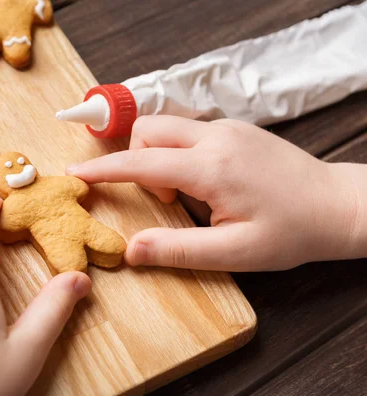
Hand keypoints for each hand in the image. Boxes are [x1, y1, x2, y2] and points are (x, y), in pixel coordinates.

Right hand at [67, 116, 360, 270]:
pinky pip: (188, 131)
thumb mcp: (234, 253)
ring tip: (183, 194)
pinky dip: (178, 152)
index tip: (74, 173)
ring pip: (166, 126)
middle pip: (147, 129)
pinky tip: (202, 181)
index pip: (140, 162)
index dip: (102, 170)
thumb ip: (177, 250)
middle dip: (135, 159)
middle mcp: (215, 137)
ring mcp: (227, 127)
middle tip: (160, 198)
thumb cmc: (290, 233)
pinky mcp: (235, 127)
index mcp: (211, 168)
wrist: (337, 205)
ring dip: (158, 156)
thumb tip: (130, 251)